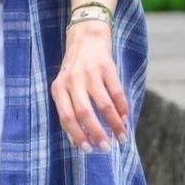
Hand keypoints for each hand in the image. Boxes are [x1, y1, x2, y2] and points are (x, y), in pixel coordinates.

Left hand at [50, 20, 128, 152]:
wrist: (86, 35)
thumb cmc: (75, 67)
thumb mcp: (65, 84)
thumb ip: (68, 108)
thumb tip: (77, 140)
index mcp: (59, 87)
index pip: (66, 117)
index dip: (77, 135)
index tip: (88, 150)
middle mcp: (73, 80)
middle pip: (84, 113)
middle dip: (97, 134)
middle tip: (106, 149)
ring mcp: (90, 73)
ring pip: (103, 106)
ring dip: (114, 125)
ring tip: (121, 138)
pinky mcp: (107, 66)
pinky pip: (116, 93)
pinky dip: (122, 108)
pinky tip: (126, 119)